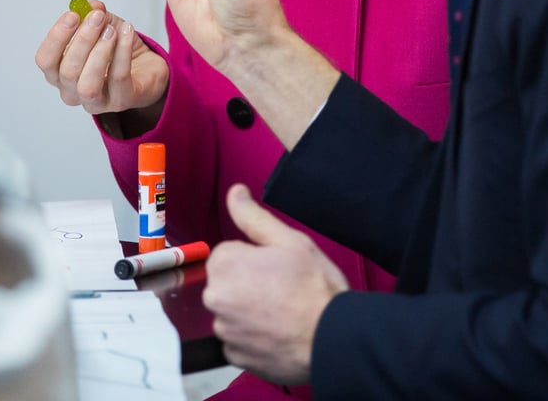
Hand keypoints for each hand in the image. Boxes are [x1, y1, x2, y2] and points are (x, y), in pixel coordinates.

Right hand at [34, 0, 168, 116]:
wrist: (146, 68)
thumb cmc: (116, 50)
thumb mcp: (103, 26)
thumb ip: (93, 14)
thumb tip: (89, 5)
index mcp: (60, 73)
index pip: (45, 60)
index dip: (56, 37)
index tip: (72, 15)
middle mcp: (72, 91)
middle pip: (67, 70)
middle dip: (83, 39)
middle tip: (98, 17)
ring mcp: (96, 101)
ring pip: (88, 84)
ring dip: (99, 53)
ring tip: (112, 30)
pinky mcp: (122, 101)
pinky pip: (118, 78)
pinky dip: (122, 52)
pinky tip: (127, 32)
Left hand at [203, 184, 348, 382]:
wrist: (331, 337)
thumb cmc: (313, 285)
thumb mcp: (289, 240)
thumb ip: (253, 216)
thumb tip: (235, 192)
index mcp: (225, 264)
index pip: (229, 252)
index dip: (255, 257)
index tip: (276, 266)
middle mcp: (215, 298)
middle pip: (228, 281)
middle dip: (248, 281)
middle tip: (282, 287)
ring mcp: (223, 330)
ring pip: (233, 310)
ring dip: (250, 309)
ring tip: (283, 310)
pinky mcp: (234, 356)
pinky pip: (238, 337)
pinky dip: (253, 335)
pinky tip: (277, 331)